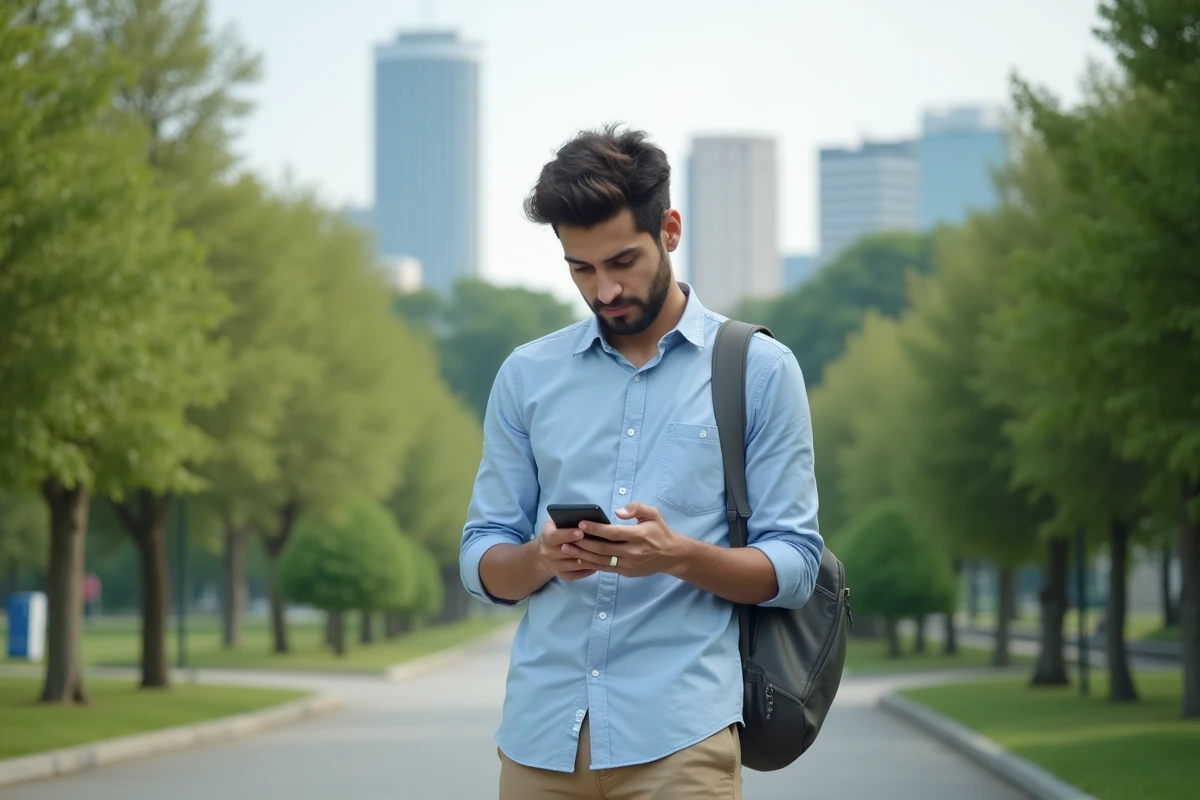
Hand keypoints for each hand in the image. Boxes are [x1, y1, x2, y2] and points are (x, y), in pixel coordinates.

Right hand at [536, 519, 597, 581]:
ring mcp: (555, 566)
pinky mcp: (563, 576)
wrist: (545, 553)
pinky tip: (601, 562)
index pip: (555, 537)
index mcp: (546, 536)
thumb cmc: (556, 532)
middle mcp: (547, 553)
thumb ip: (567, 522)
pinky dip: (591, 568)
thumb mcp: (556, 524)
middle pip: (567, 551)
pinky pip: (579, 574)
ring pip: (577, 564)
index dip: (568, 535)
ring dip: (591, 558)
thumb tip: (586, 521)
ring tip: (605, 553)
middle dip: (584, 547)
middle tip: (599, 543)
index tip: (581, 532)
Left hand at [562, 502, 688, 578]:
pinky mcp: (626, 573)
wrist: (672, 556)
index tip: (580, 523)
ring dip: (582, 555)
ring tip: (566, 549)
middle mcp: (633, 552)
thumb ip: (636, 508)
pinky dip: (591, 564)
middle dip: (583, 543)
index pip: (613, 532)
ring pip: (601, 561)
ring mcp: (629, 565)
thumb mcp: (653, 514)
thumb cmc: (660, 531)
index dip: (595, 528)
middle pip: (603, 548)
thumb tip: (618, 512)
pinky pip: (606, 569)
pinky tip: (579, 559)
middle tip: (566, 537)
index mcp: (639, 536)